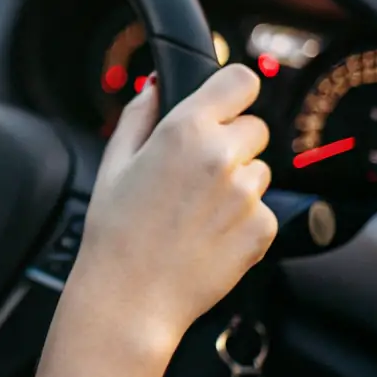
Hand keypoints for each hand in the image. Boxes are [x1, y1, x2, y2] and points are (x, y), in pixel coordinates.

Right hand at [69, 64, 275, 354]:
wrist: (131, 296)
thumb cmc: (114, 231)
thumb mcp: (114, 162)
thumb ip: (140, 114)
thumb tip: (157, 85)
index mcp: (185, 130)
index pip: (241, 80)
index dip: (232, 91)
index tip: (224, 105)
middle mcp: (222, 156)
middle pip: (255, 128)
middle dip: (232, 143)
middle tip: (196, 174)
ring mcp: (247, 194)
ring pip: (259, 171)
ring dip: (238, 183)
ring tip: (196, 212)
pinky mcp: (263, 228)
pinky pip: (262, 209)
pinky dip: (242, 219)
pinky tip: (207, 235)